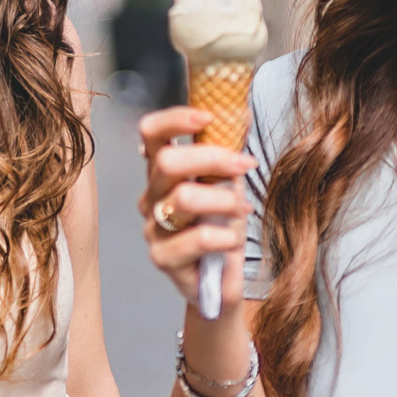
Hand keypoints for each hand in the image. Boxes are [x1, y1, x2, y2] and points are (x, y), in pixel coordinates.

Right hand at [137, 106, 250, 312]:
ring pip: (185, 198)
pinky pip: (200, 238)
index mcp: (163, 173)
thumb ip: (227, 153)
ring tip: (242, 211)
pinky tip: (232, 242)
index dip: (175, 119)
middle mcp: (151, 197)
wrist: (222, 283)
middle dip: (213, 158)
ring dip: (225, 201)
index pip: (151, 134)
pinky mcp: (162, 258)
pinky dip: (227, 237)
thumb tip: (244, 113)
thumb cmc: (222, 229)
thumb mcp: (227, 184)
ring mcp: (152, 228)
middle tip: (246, 165)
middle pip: (168, 161)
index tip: (208, 117)